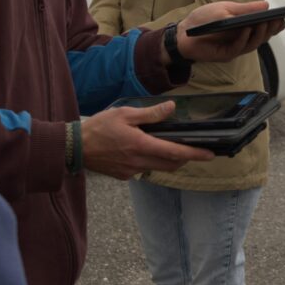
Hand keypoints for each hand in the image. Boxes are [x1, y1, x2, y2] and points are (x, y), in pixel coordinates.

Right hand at [81, 102, 213, 178]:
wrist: (74, 147)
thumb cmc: (98, 127)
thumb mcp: (124, 114)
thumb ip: (150, 114)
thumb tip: (171, 108)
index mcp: (141, 145)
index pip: (175, 152)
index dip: (194, 154)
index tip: (209, 154)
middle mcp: (139, 161)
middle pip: (171, 164)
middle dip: (185, 159)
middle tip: (194, 150)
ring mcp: (132, 171)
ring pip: (159, 168)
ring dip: (169, 161)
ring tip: (170, 148)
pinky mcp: (125, 176)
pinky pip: (144, 170)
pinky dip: (151, 162)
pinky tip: (144, 151)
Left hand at [173, 1, 284, 63]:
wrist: (184, 33)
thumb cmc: (204, 20)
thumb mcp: (225, 9)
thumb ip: (245, 9)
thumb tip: (265, 5)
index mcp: (244, 28)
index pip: (264, 28)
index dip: (274, 25)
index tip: (282, 18)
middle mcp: (242, 39)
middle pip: (262, 37)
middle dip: (270, 29)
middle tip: (275, 21)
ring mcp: (235, 48)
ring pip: (253, 44)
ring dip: (259, 34)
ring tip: (263, 23)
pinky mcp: (225, 55)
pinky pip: (238, 48)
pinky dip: (243, 39)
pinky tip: (246, 29)